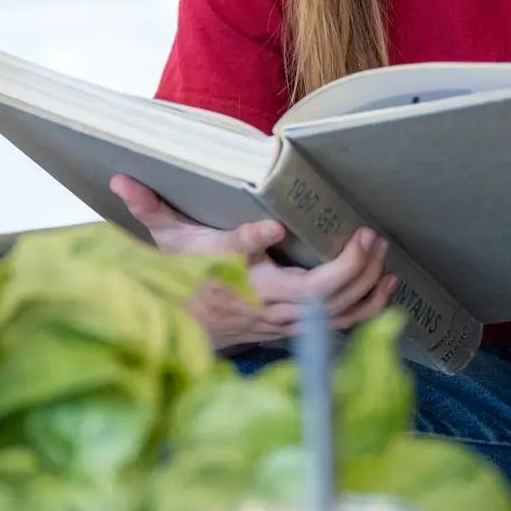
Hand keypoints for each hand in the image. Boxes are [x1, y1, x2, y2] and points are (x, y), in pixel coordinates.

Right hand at [110, 175, 395, 349]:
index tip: (270, 228)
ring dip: (364, 284)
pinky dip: (367, 306)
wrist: (187, 330)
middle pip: (311, 295)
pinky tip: (386, 285)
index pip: (235, 255)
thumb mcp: (164, 241)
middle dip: (346, 267)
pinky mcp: (296, 328)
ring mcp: (281, 321)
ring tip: (381, 254)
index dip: (252, 241)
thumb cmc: (181, 277)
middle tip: (367, 235)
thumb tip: (123, 180)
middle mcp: (258, 302)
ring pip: (333, 312)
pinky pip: (340, 324)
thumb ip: (149, 209)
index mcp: (227, 272)